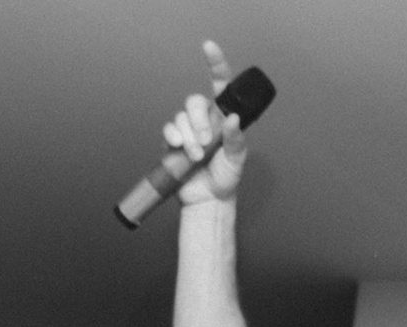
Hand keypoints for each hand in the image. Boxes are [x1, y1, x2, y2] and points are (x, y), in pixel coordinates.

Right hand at [163, 40, 246, 205]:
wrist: (208, 199)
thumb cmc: (226, 177)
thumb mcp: (237, 159)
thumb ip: (236, 139)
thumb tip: (232, 119)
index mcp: (222, 116)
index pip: (219, 84)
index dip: (215, 63)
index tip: (208, 46)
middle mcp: (204, 119)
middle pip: (194, 102)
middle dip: (199, 121)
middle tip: (207, 142)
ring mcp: (187, 130)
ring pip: (181, 118)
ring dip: (189, 137)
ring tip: (197, 156)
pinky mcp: (172, 142)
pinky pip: (168, 130)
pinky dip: (173, 137)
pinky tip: (178, 147)